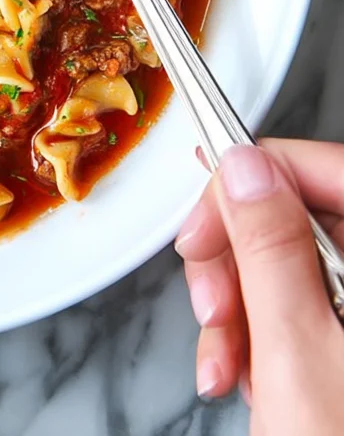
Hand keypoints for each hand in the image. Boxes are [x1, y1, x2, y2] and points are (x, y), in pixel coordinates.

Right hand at [176, 140, 343, 432]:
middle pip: (306, 217)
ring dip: (241, 306)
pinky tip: (249, 374)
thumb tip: (244, 167)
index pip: (332, 170)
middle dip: (240, 257)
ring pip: (294, 265)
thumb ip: (267, 249)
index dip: (260, 177)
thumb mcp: (295, 355)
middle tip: (211, 300)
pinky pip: (301, 307)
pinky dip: (260, 334)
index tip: (209, 213)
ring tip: (227, 361)